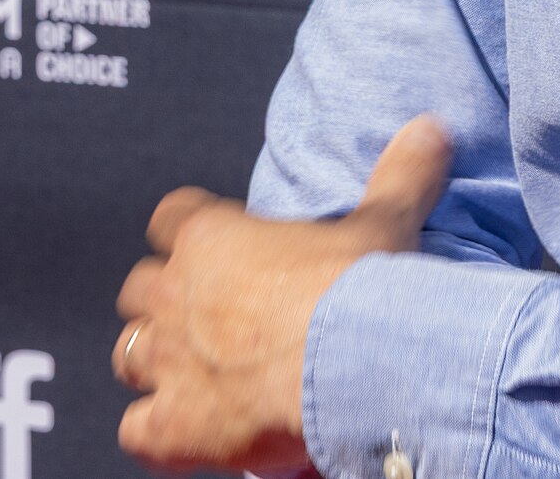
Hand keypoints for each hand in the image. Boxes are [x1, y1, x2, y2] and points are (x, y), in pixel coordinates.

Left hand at [113, 115, 453, 471]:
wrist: (350, 369)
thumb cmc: (359, 288)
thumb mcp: (386, 220)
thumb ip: (402, 174)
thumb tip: (431, 129)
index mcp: (214, 237)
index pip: (171, 216)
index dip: (189, 228)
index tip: (216, 239)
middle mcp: (176, 296)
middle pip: (139, 287)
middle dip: (166, 298)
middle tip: (211, 310)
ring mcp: (167, 364)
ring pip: (128, 354)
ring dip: (156, 361)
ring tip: (196, 370)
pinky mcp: (169, 428)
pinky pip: (135, 429)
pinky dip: (156, 430)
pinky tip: (190, 431)